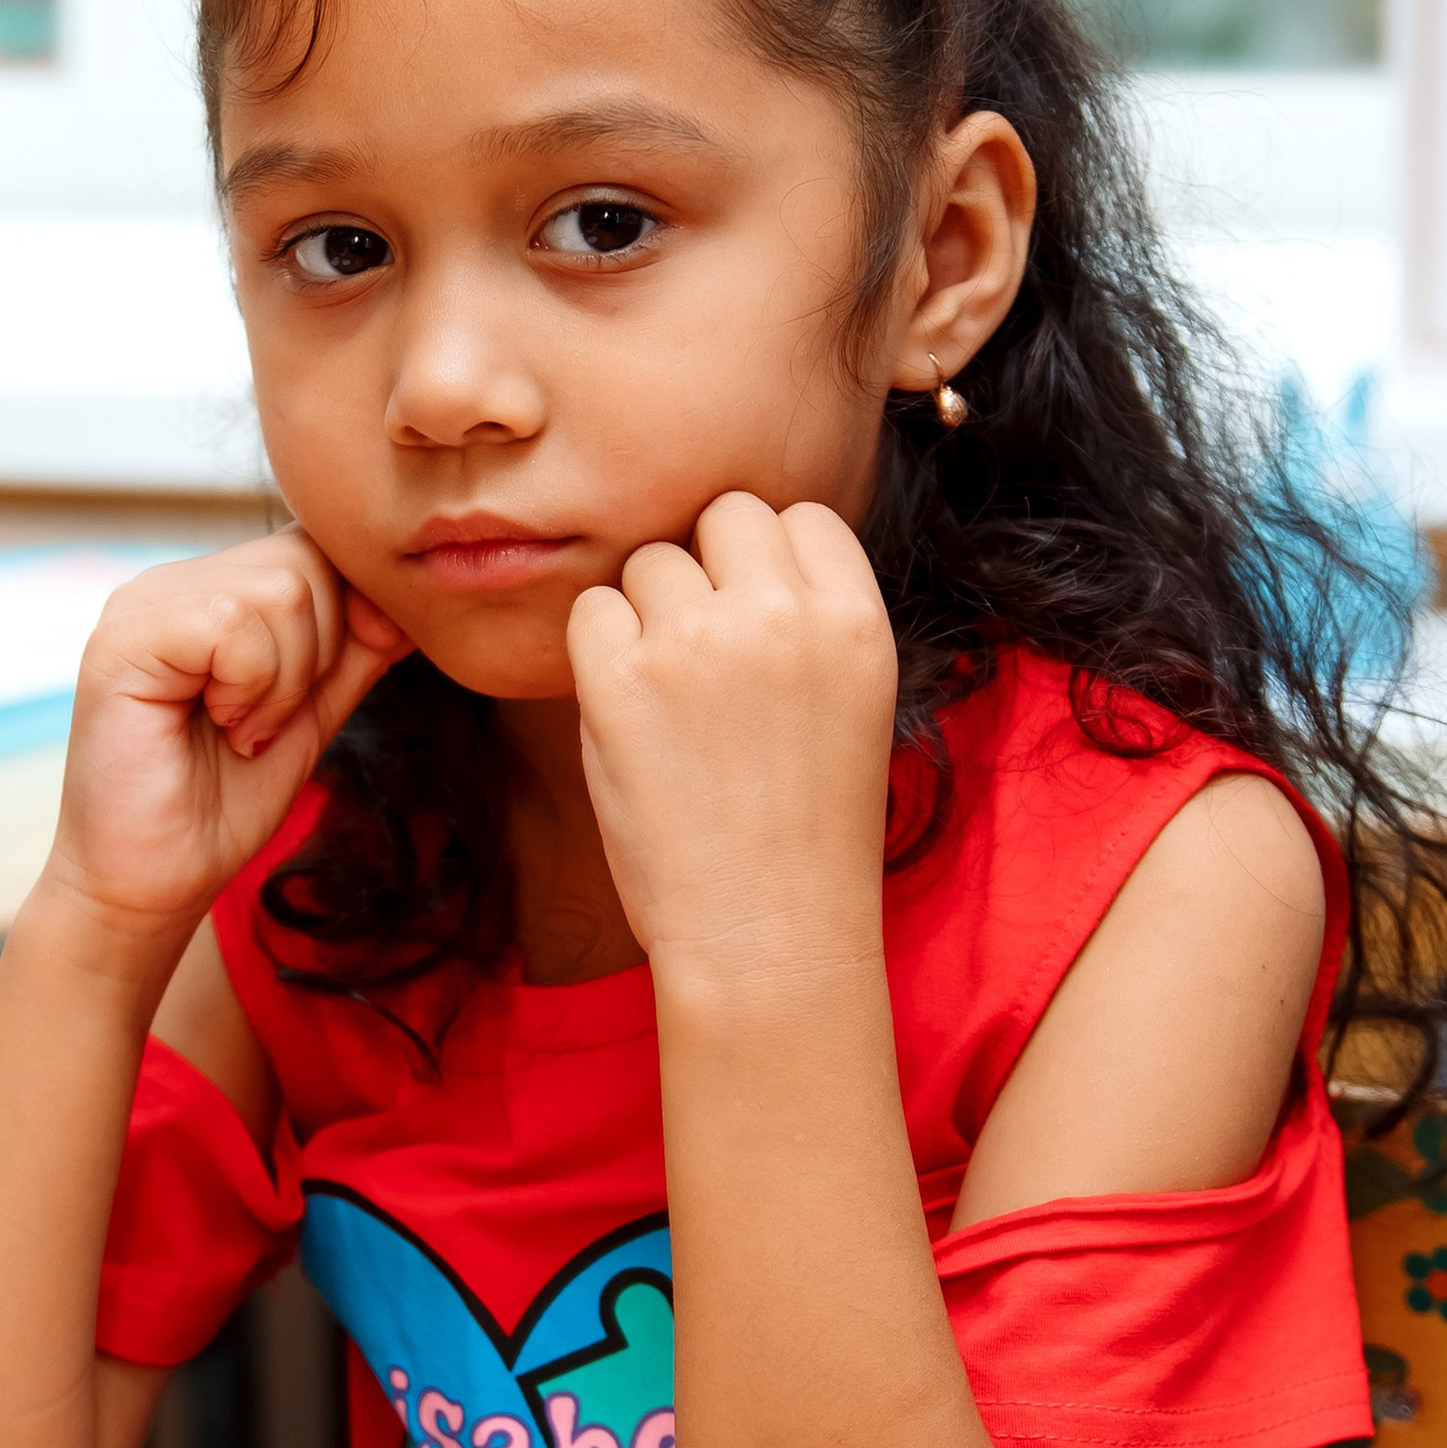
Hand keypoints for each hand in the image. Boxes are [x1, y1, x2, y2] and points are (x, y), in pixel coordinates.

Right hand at [39, 529, 408, 968]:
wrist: (155, 881)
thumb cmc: (221, 804)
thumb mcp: (310, 713)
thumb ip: (354, 650)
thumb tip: (408, 599)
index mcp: (211, 590)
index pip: (314, 548)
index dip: (350, 614)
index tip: (319, 694)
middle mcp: (172, 582)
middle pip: (306, 559)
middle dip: (318, 657)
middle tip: (262, 723)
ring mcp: (142, 603)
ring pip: (281, 588)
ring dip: (283, 683)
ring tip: (237, 729)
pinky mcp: (124, 638)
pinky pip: (234, 623)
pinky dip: (250, 689)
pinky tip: (215, 726)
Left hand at [565, 495, 895, 983]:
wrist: (767, 930)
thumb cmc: (809, 829)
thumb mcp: (854, 702)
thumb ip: (809, 617)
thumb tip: (739, 551)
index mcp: (855, 619)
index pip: (799, 518)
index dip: (769, 563)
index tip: (760, 624)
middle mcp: (780, 614)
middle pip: (724, 516)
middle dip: (709, 571)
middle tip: (707, 655)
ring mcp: (696, 642)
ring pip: (651, 562)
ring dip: (650, 614)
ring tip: (673, 698)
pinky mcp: (620, 679)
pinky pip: (591, 610)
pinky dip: (600, 651)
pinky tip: (630, 710)